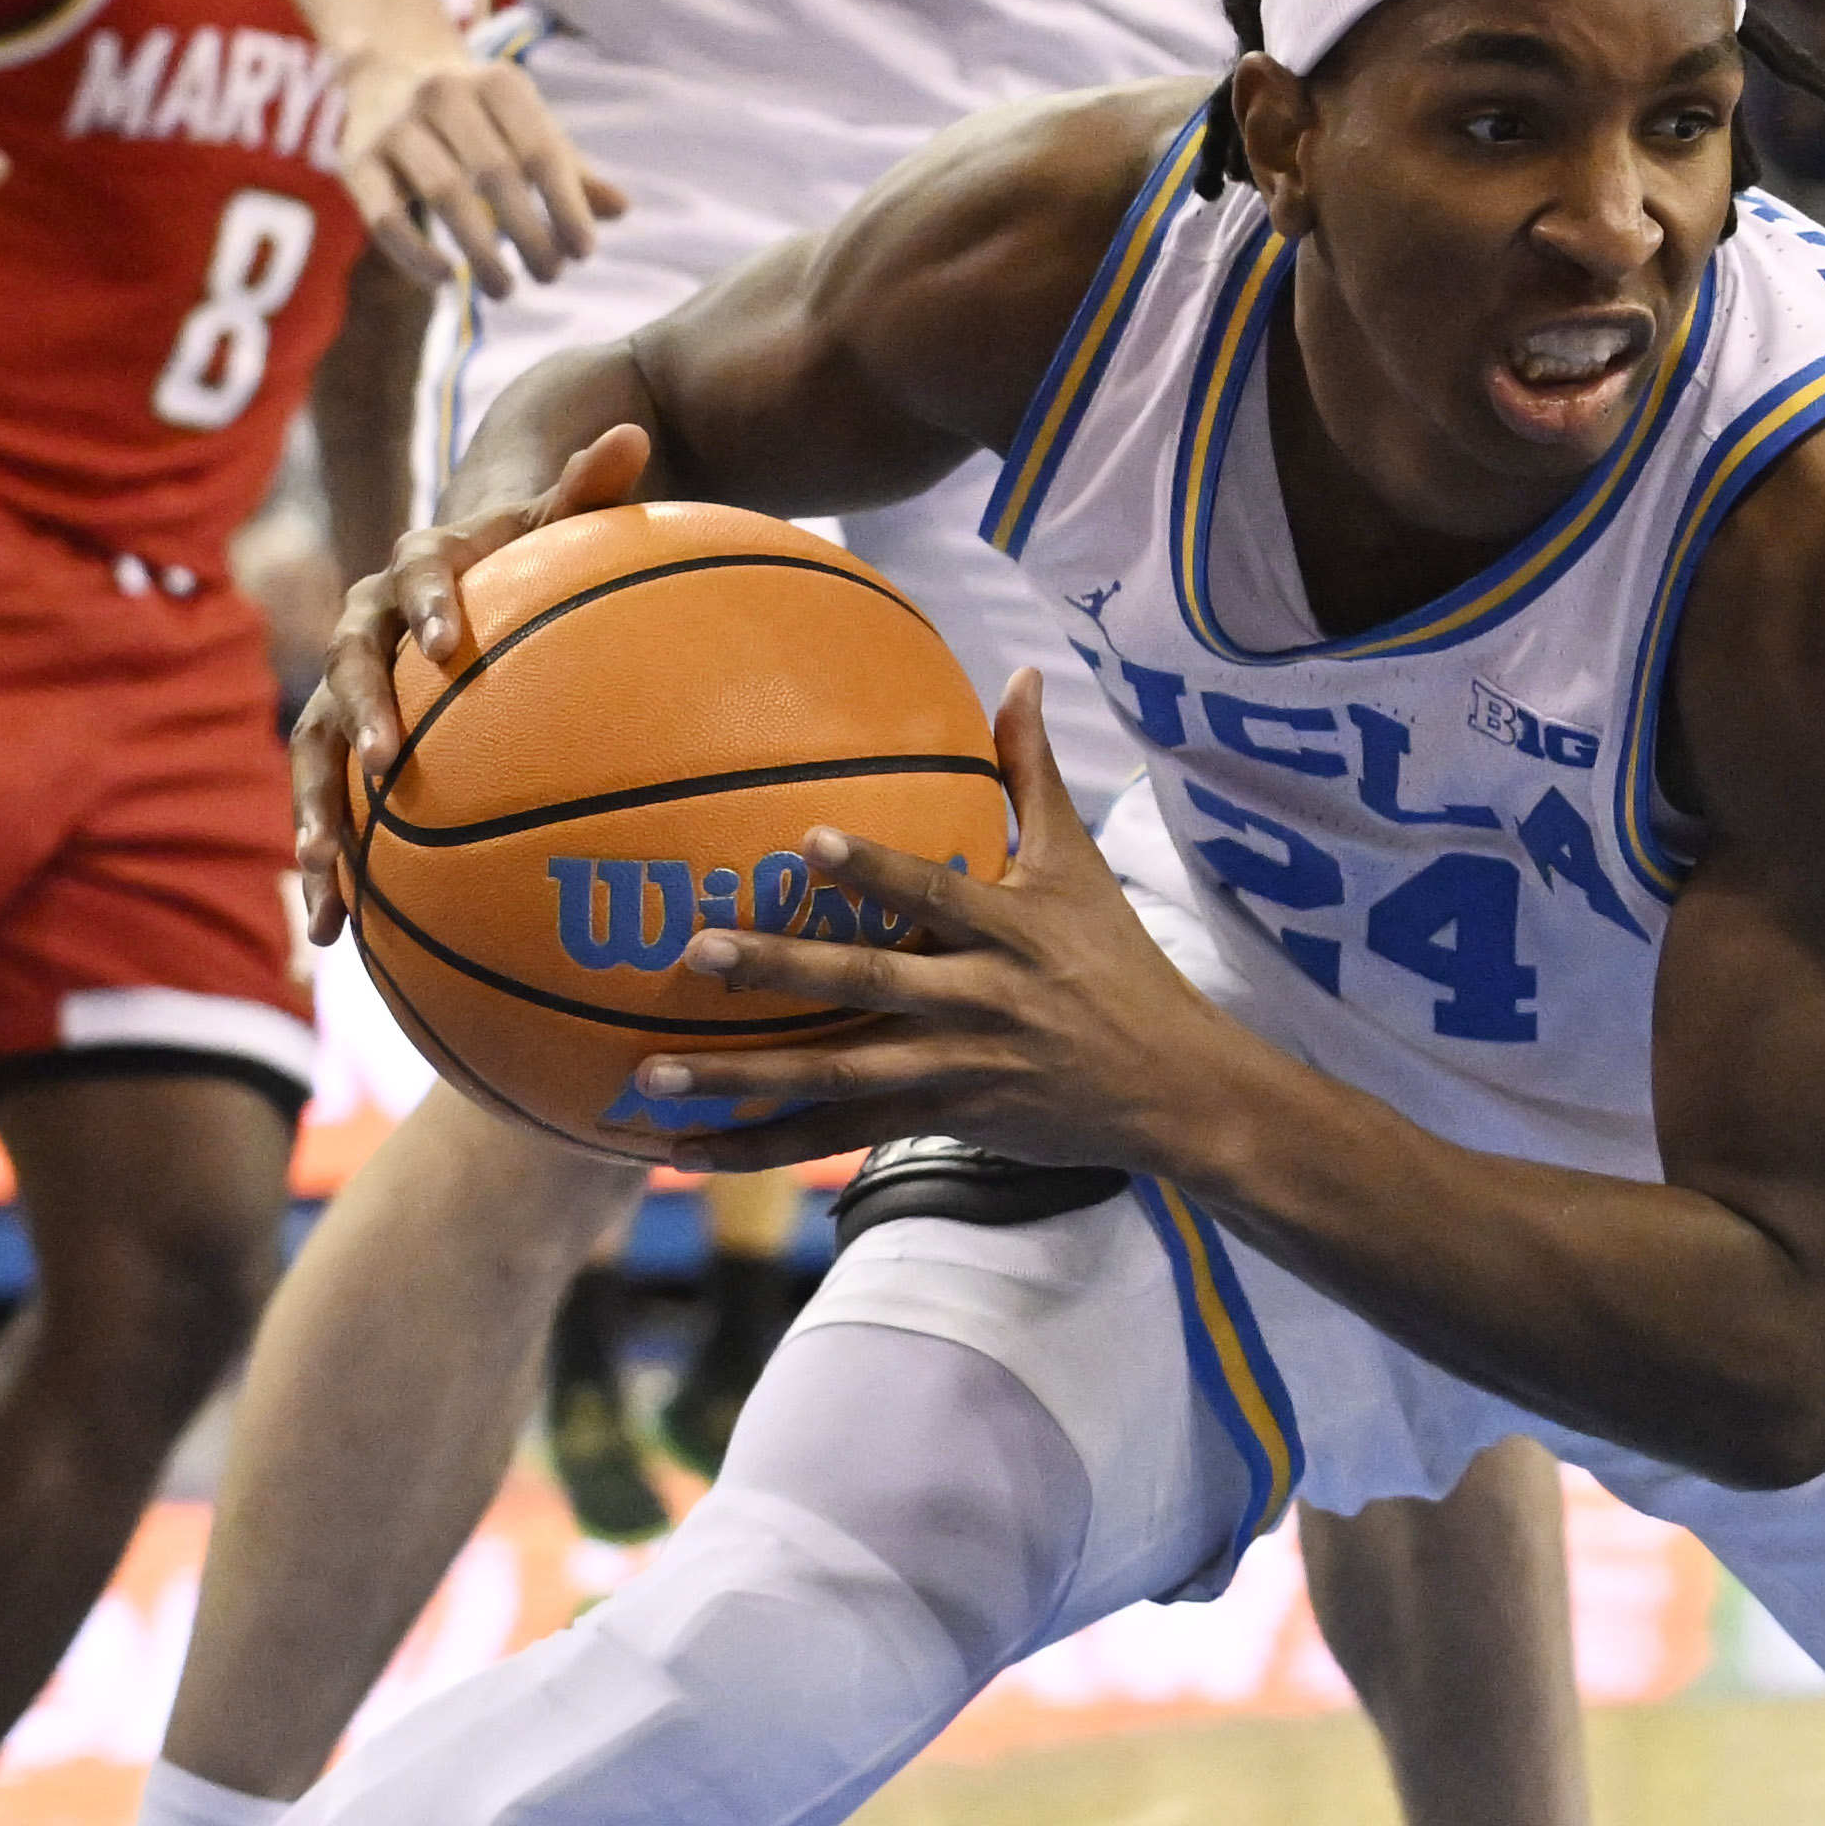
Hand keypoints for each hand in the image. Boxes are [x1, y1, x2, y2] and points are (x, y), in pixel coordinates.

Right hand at [292, 420, 653, 936]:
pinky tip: (330, 936)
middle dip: (354, 717)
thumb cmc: (517, 548)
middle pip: (343, 667)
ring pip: (310, 751)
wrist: (447, 574)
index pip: (415, 574)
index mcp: (415, 567)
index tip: (446, 643)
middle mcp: (363, 627)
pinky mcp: (335, 750)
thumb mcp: (553, 518)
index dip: (428, 604)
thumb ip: (587, 485)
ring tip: (323, 877)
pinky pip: (323, 808)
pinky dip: (325, 867)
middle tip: (378, 765)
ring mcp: (339, 693)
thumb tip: (636, 432)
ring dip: (314, 812)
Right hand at [345, 45, 630, 295]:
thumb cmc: (480, 116)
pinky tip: (448, 280)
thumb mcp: (526, 127)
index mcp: (498, 84)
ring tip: (506, 289)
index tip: (584, 253)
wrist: (388, 68)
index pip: (541, 150)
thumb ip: (570, 170)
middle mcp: (443, 93)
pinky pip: (386, 215)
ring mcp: (395, 124)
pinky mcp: (356, 159)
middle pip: (495, 173)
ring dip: (481, 250)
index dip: (566, 206)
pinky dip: (417, 253)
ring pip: (444, 193)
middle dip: (529, 233)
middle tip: (550, 276)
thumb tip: (621, 209)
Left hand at [620, 673, 1244, 1171]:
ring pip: (835, 1078)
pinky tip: (687, 1151)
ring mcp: (954, 1068)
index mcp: (1008, 932)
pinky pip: (837, 1138)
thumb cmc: (1118, 964)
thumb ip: (1034, 773)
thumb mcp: (1081, 866)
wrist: (1172, 1089)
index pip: (935, 894)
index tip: (807, 842)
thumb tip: (1018, 673)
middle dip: (779, 971)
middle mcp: (976, 1002)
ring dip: (741, 1082)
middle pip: (867, 987)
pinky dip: (763, 1147)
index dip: (875, 871)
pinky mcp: (941, 1119)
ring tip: (652, 1076)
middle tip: (695, 952)